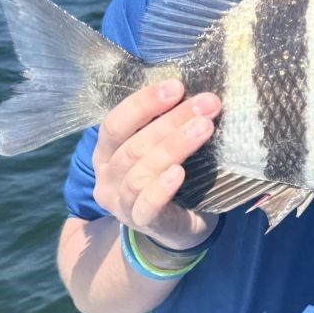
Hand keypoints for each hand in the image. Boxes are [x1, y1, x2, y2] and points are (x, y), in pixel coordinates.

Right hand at [92, 80, 221, 249]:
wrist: (176, 226)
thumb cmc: (168, 172)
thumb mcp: (161, 145)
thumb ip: (166, 122)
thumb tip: (196, 92)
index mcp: (106, 151)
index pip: (115, 123)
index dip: (144, 103)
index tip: (177, 86)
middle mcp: (107, 177)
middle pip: (134, 145)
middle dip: (173, 120)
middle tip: (207, 103)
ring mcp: (121, 203)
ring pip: (141, 172)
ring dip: (174, 146)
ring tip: (204, 128)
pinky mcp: (142, 223)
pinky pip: (147, 205)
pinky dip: (162, 187)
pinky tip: (179, 172)